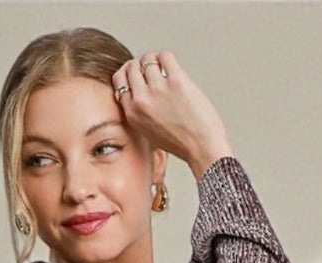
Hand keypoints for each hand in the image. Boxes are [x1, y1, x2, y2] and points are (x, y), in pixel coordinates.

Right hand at [110, 51, 230, 175]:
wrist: (202, 148)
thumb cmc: (181, 143)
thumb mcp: (149, 132)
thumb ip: (139, 112)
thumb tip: (137, 88)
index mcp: (133, 114)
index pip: (119, 80)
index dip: (129, 73)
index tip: (138, 73)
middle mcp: (142, 101)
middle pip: (131, 66)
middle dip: (140, 64)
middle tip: (151, 68)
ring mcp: (158, 89)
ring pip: (148, 59)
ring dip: (155, 60)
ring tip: (163, 68)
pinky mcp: (176, 81)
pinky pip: (165, 55)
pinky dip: (166, 57)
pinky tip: (171, 66)